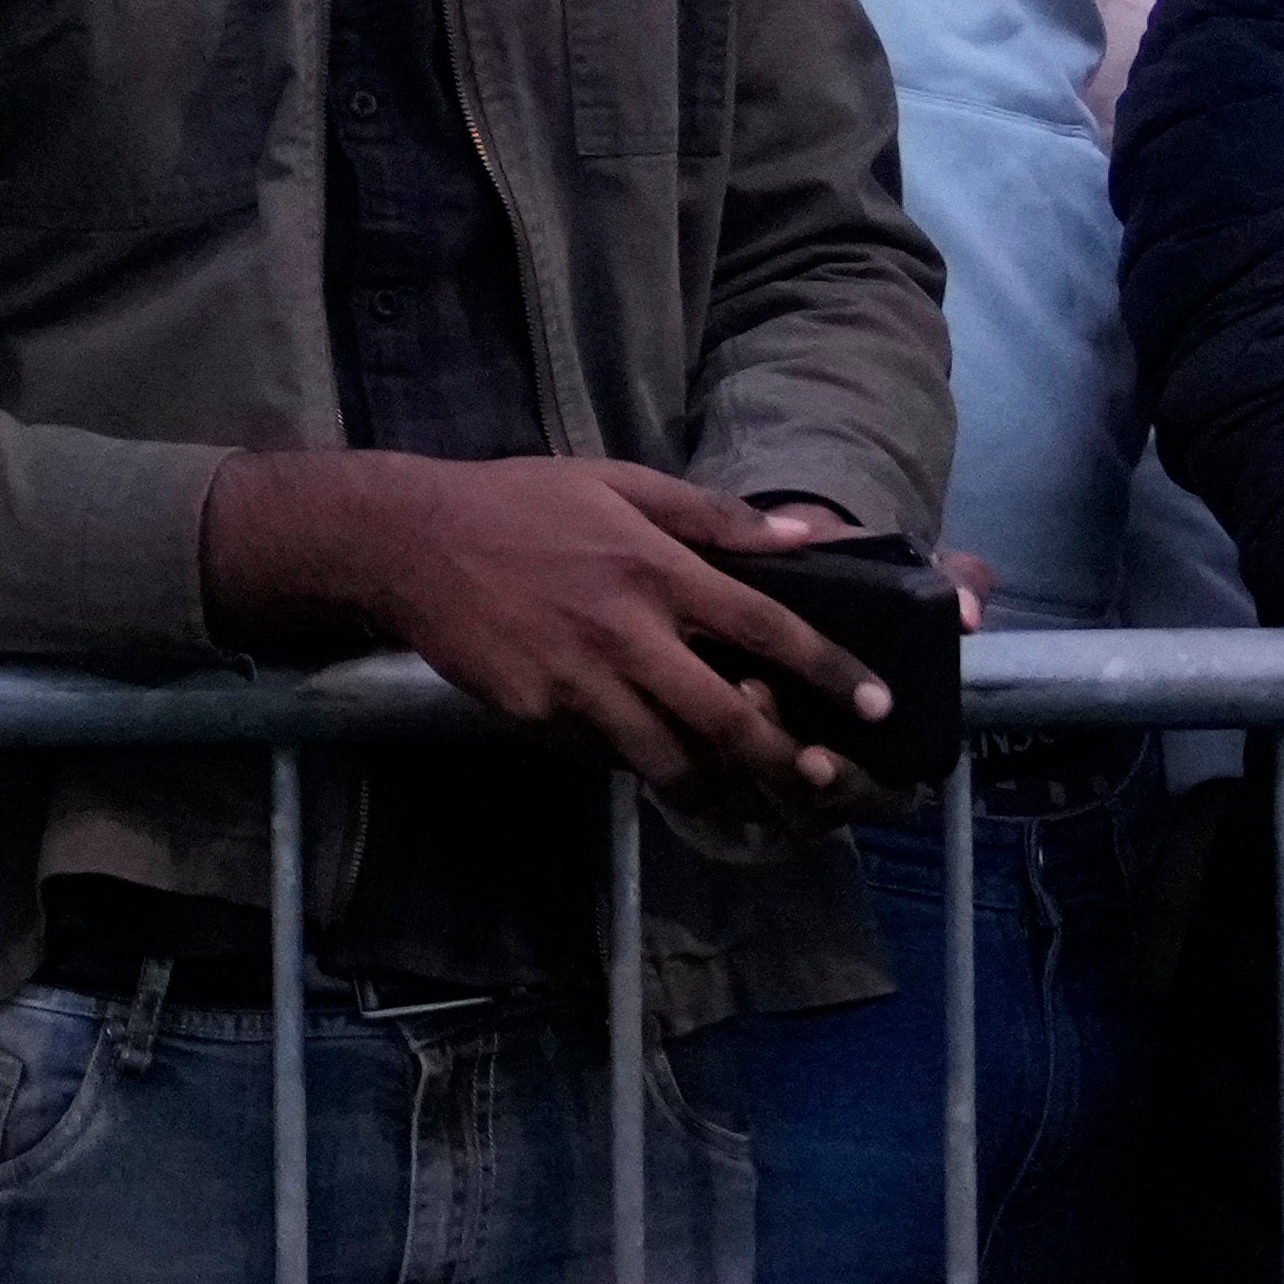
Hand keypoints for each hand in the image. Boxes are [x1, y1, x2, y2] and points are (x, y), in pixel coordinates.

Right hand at [210, 447, 868, 797]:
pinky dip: (634, 761)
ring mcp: (577, 680)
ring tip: (748, 801)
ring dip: (715, 784)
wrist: (407, 541)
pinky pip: (602, 753)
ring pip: (666, 757)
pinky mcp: (535, 715)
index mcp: (652, 567)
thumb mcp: (616, 482)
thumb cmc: (520, 502)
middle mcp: (624, 630)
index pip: (761, 625)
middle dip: (786, 759)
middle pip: (725, 716)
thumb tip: (798, 538)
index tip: (877, 704)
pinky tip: (650, 760)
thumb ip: (710, 515)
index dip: (827, 667)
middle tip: (827, 784)